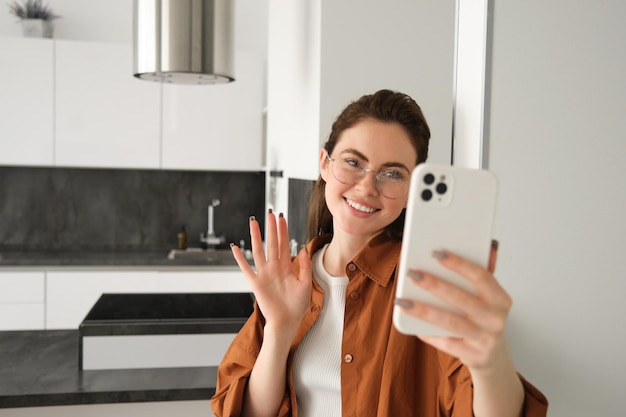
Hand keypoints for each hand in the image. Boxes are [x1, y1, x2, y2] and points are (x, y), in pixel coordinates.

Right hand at [231, 210, 312, 330]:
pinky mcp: (256, 284)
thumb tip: (304, 248)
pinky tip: (236, 248)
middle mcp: (274, 268)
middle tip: (269, 213)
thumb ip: (306, 266)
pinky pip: (246, 269)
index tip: (281, 217)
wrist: (287, 321)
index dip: (283, 231)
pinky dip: (240, 259)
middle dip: (271, 228)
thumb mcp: (306, 284)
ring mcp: (264, 274)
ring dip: (256, 237)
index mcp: (287, 267)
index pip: (284, 244)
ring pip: (259, 251)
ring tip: (254, 223)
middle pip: (272, 243)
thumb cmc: (297, 305)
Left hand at [399, 241, 512, 369]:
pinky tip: (409, 321)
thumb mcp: (488, 296)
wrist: (492, 355)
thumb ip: (482, 272)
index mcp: (501, 298)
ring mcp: (486, 339)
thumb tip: (486, 245)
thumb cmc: (483, 317)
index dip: (459, 264)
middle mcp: (496, 319)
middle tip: (412, 273)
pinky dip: (426, 332)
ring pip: (450, 322)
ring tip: (402, 300)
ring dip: (424, 310)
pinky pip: (445, 342)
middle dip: (435, 285)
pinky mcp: (473, 356)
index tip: (436, 252)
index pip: (481, 276)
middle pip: (462, 299)